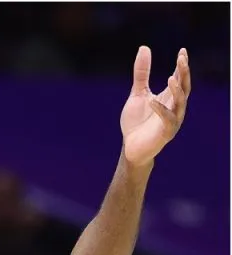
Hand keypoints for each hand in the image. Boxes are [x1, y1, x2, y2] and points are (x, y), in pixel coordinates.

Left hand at [121, 46, 190, 165]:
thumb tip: (144, 48)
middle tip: (182, 59)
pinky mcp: (166, 132)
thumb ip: (141, 73)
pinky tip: (152, 101)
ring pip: (180, 103)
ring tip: (170, 78)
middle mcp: (175, 107)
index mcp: (169, 97)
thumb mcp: (138, 93)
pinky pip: (167, 120)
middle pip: (184, 88)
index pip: (179, 78)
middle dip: (184, 74)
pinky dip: (160, 110)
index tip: (182, 51)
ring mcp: (173, 120)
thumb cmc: (137, 121)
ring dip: (177, 91)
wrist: (131, 146)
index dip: (182, 66)